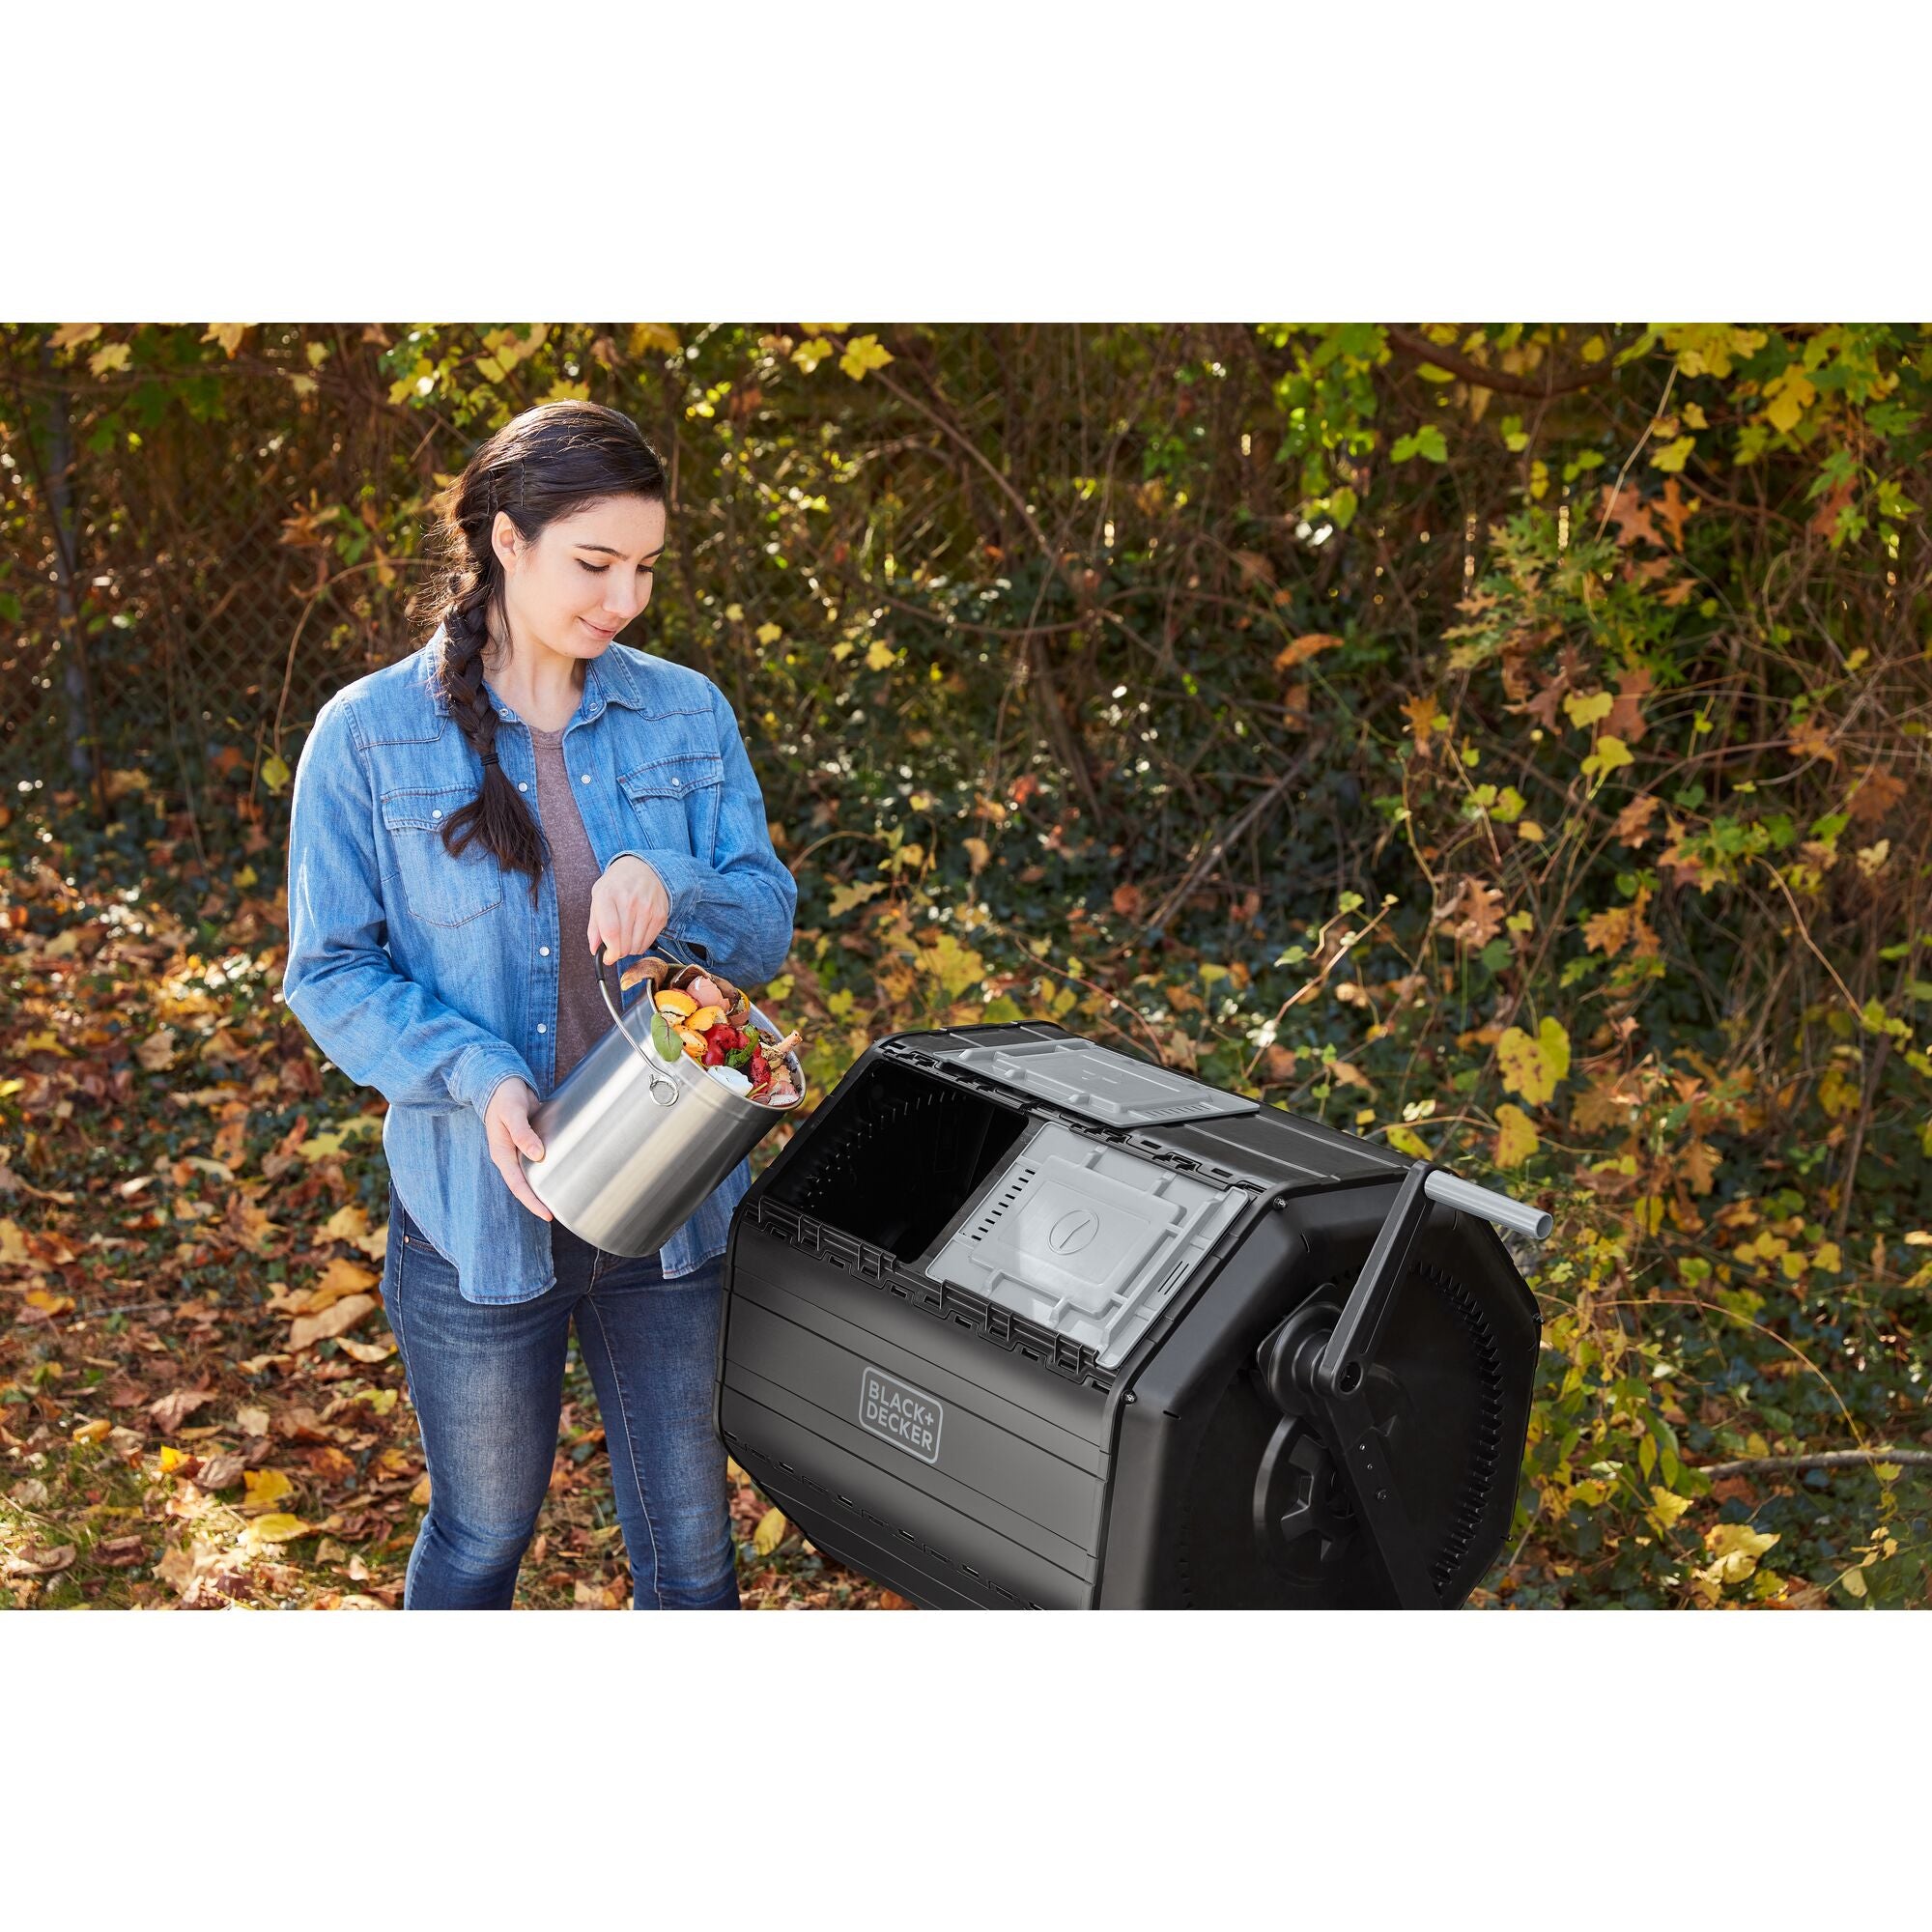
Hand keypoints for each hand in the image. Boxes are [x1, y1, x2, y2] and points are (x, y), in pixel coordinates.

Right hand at [484, 1078, 552, 1220]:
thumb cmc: (504, 1096)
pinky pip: (540, 1159)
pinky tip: (566, 1169)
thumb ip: (523, 1133)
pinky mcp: (530, 1141)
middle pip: (526, 1184)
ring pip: (534, 1173)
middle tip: (562, 1211)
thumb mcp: (512, 1113)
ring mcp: (520, 1149)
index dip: (532, 1201)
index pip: (517, 1185)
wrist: (502, 1081)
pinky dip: (550, 1166)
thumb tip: (537, 1155)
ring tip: (565, 1196)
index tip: (547, 1214)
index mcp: (502, 1154)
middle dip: (540, 1199)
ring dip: (546, 1184)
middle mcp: (511, 1155)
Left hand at [588, 855, 670, 964]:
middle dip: (617, 952)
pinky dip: (640, 944)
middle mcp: (630, 901)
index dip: (609, 951)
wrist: (644, 868)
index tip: (607, 957)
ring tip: (626, 936)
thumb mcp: (598, 897)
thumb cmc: (617, 884)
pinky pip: (648, 942)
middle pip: (624, 943)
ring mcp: (647, 908)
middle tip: (615, 946)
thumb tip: (594, 949)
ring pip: (636, 946)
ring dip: (629, 948)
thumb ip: (594, 925)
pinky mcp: (660, 915)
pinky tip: (636, 932)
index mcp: (608, 895)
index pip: (611, 932)